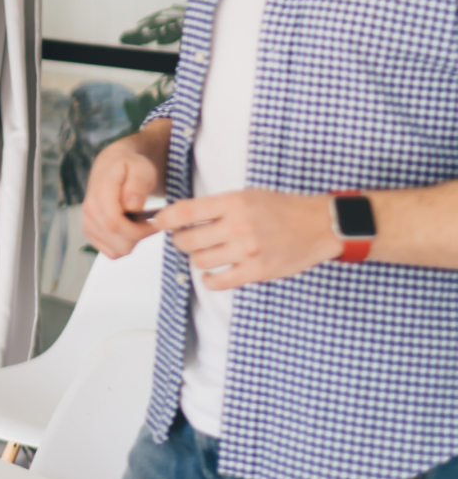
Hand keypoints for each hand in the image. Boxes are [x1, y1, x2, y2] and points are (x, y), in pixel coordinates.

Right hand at [81, 129, 165, 257]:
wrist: (113, 167)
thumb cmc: (130, 168)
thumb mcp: (141, 169)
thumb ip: (137, 185)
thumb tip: (132, 205)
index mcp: (100, 193)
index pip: (115, 224)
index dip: (140, 231)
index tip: (155, 223)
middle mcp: (90, 210)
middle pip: (119, 242)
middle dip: (140, 237)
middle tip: (150, 222)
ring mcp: (88, 223)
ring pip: (116, 250)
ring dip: (133, 242)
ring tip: (140, 224)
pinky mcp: (91, 232)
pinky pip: (111, 252)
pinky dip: (124, 245)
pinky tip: (131, 230)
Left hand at [153, 189, 340, 289]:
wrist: (318, 225)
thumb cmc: (281, 208)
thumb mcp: (246, 196)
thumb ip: (216, 207)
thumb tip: (180, 217)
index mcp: (233, 203)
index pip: (184, 212)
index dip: (165, 219)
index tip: (159, 223)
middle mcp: (238, 226)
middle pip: (187, 241)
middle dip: (181, 241)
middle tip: (186, 240)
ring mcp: (248, 250)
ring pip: (200, 261)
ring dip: (198, 259)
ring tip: (207, 253)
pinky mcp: (257, 271)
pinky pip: (219, 282)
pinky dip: (210, 279)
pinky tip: (213, 273)